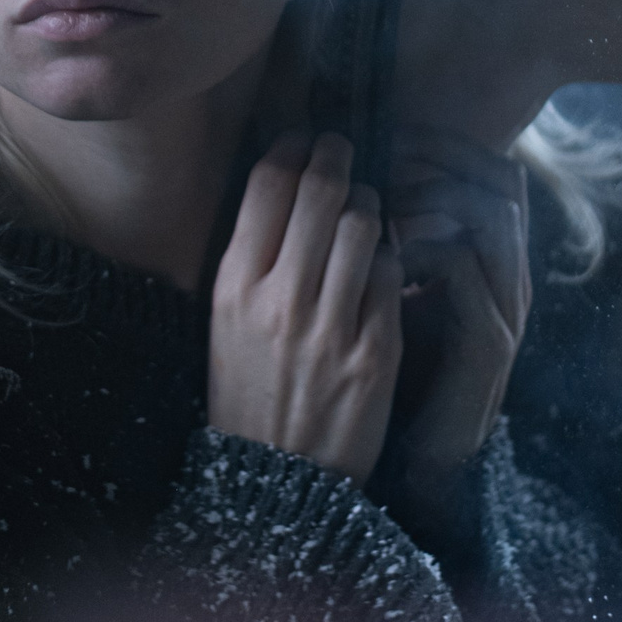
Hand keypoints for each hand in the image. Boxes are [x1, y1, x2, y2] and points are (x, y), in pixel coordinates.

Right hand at [209, 132, 402, 485]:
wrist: (277, 482)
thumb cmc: (250, 390)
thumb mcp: (227, 321)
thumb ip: (254, 255)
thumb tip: (287, 180)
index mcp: (234, 288)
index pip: (266, 186)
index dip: (291, 148)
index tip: (303, 140)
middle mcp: (279, 302)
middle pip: (320, 192)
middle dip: (337, 158)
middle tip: (344, 151)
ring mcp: (329, 329)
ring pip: (364, 225)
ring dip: (370, 204)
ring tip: (366, 207)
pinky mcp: (374, 355)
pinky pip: (393, 276)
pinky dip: (391, 259)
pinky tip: (383, 264)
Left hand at [386, 128, 532, 507]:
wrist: (420, 458)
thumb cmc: (398, 369)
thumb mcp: (391, 293)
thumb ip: (386, 239)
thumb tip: (341, 176)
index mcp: (488, 255)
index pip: (490, 169)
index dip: (445, 141)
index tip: (389, 126)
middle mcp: (507, 273)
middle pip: (502, 182)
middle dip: (443, 156)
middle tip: (388, 148)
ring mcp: (505, 307)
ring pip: (494, 218)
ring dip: (437, 196)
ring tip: (385, 196)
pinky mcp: (489, 344)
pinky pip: (471, 275)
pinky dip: (431, 249)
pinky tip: (390, 247)